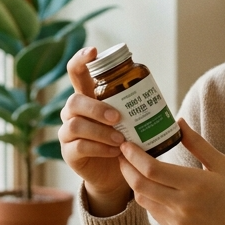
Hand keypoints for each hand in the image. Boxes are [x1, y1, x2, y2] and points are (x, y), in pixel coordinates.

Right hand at [59, 47, 132, 216]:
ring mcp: (67, 132)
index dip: (80, 59)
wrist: (114, 173)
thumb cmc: (123, 139)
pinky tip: (115, 151)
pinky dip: (100, 148)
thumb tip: (157, 95)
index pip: (75, 72)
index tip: (93, 51)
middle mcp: (72, 112)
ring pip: (76, 125)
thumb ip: (133, 105)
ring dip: (101, 131)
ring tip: (121, 140)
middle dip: (96, 108)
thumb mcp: (129, 119)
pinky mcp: (69, 152)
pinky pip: (80, 146)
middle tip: (118, 117)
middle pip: (74, 101)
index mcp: (87, 97)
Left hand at [118, 120, 224, 224]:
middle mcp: (183, 204)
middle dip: (126, 167)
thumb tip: (179, 122)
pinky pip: (152, 212)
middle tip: (122, 153)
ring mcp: (178, 220)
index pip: (152, 169)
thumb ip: (197, 144)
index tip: (127, 144)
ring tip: (133, 167)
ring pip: (142, 199)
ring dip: (134, 182)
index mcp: (195, 184)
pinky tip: (149, 184)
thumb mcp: (221, 164)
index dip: (134, 156)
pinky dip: (146, 196)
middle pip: (140, 184)